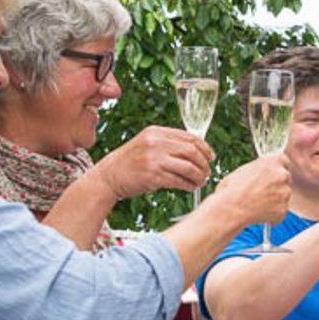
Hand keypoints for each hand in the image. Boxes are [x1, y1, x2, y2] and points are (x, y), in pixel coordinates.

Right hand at [89, 126, 212, 199]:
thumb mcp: (147, 144)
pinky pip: (179, 180)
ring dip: (199, 176)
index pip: (189, 137)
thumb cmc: (130, 163)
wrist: (108, 177)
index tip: (210, 157)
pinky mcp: (153, 176)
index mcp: (156, 132)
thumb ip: (168, 143)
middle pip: (192, 151)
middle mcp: (155, 143)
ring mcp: (154, 159)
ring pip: (188, 167)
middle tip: (207, 172)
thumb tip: (196, 151)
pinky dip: (189, 185)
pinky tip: (190, 187)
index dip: (204, 148)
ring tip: (200, 182)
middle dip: (204, 163)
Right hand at [209, 153, 290, 228]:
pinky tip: (259, 212)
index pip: (284, 162)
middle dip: (277, 184)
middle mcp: (283, 175)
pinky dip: (273, 213)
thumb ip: (260, 168)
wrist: (230, 208)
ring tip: (257, 203)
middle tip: (262, 191)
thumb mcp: (245, 169)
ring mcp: (285, 193)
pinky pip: (280, 211)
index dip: (277, 169)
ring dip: (275, 199)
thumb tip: (263, 171)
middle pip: (285, 178)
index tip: (273, 174)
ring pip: (283, 195)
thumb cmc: (232, 188)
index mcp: (274, 161)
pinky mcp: (283, 209)